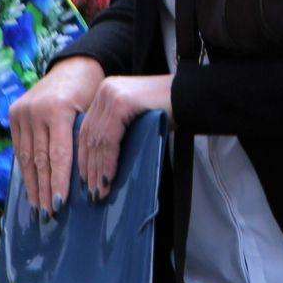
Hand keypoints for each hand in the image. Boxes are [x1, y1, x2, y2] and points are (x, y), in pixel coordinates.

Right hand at [9, 58, 103, 213]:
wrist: (76, 66)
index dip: (59, 180)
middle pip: (39, 159)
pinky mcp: (14, 115)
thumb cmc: (94, 92)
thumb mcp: (93, 112)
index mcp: (57, 109)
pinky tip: (31, 188)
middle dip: (45, 189)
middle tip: (49, 215)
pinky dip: (26, 170)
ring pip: (27, 157)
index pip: (57, 153)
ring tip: (39, 209)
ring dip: (33, 185)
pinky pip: (20, 148)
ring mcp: (22, 113)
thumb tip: (85, 178)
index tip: (61, 204)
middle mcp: (35, 111)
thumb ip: (84, 139)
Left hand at [77, 74, 171, 200]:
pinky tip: (109, 179)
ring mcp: (112, 94)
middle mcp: (106, 89)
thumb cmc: (175, 110)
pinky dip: (107, 162)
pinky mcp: (121, 102)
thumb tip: (102, 163)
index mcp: (107, 91)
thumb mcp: (140, 119)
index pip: (88, 129)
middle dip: (90, 167)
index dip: (85, 157)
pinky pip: (109, 138)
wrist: (198, 97)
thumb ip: (120, 131)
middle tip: (93, 192)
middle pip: (89, 135)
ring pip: (97, 139)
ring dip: (98, 169)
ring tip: (100, 192)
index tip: (86, 181)